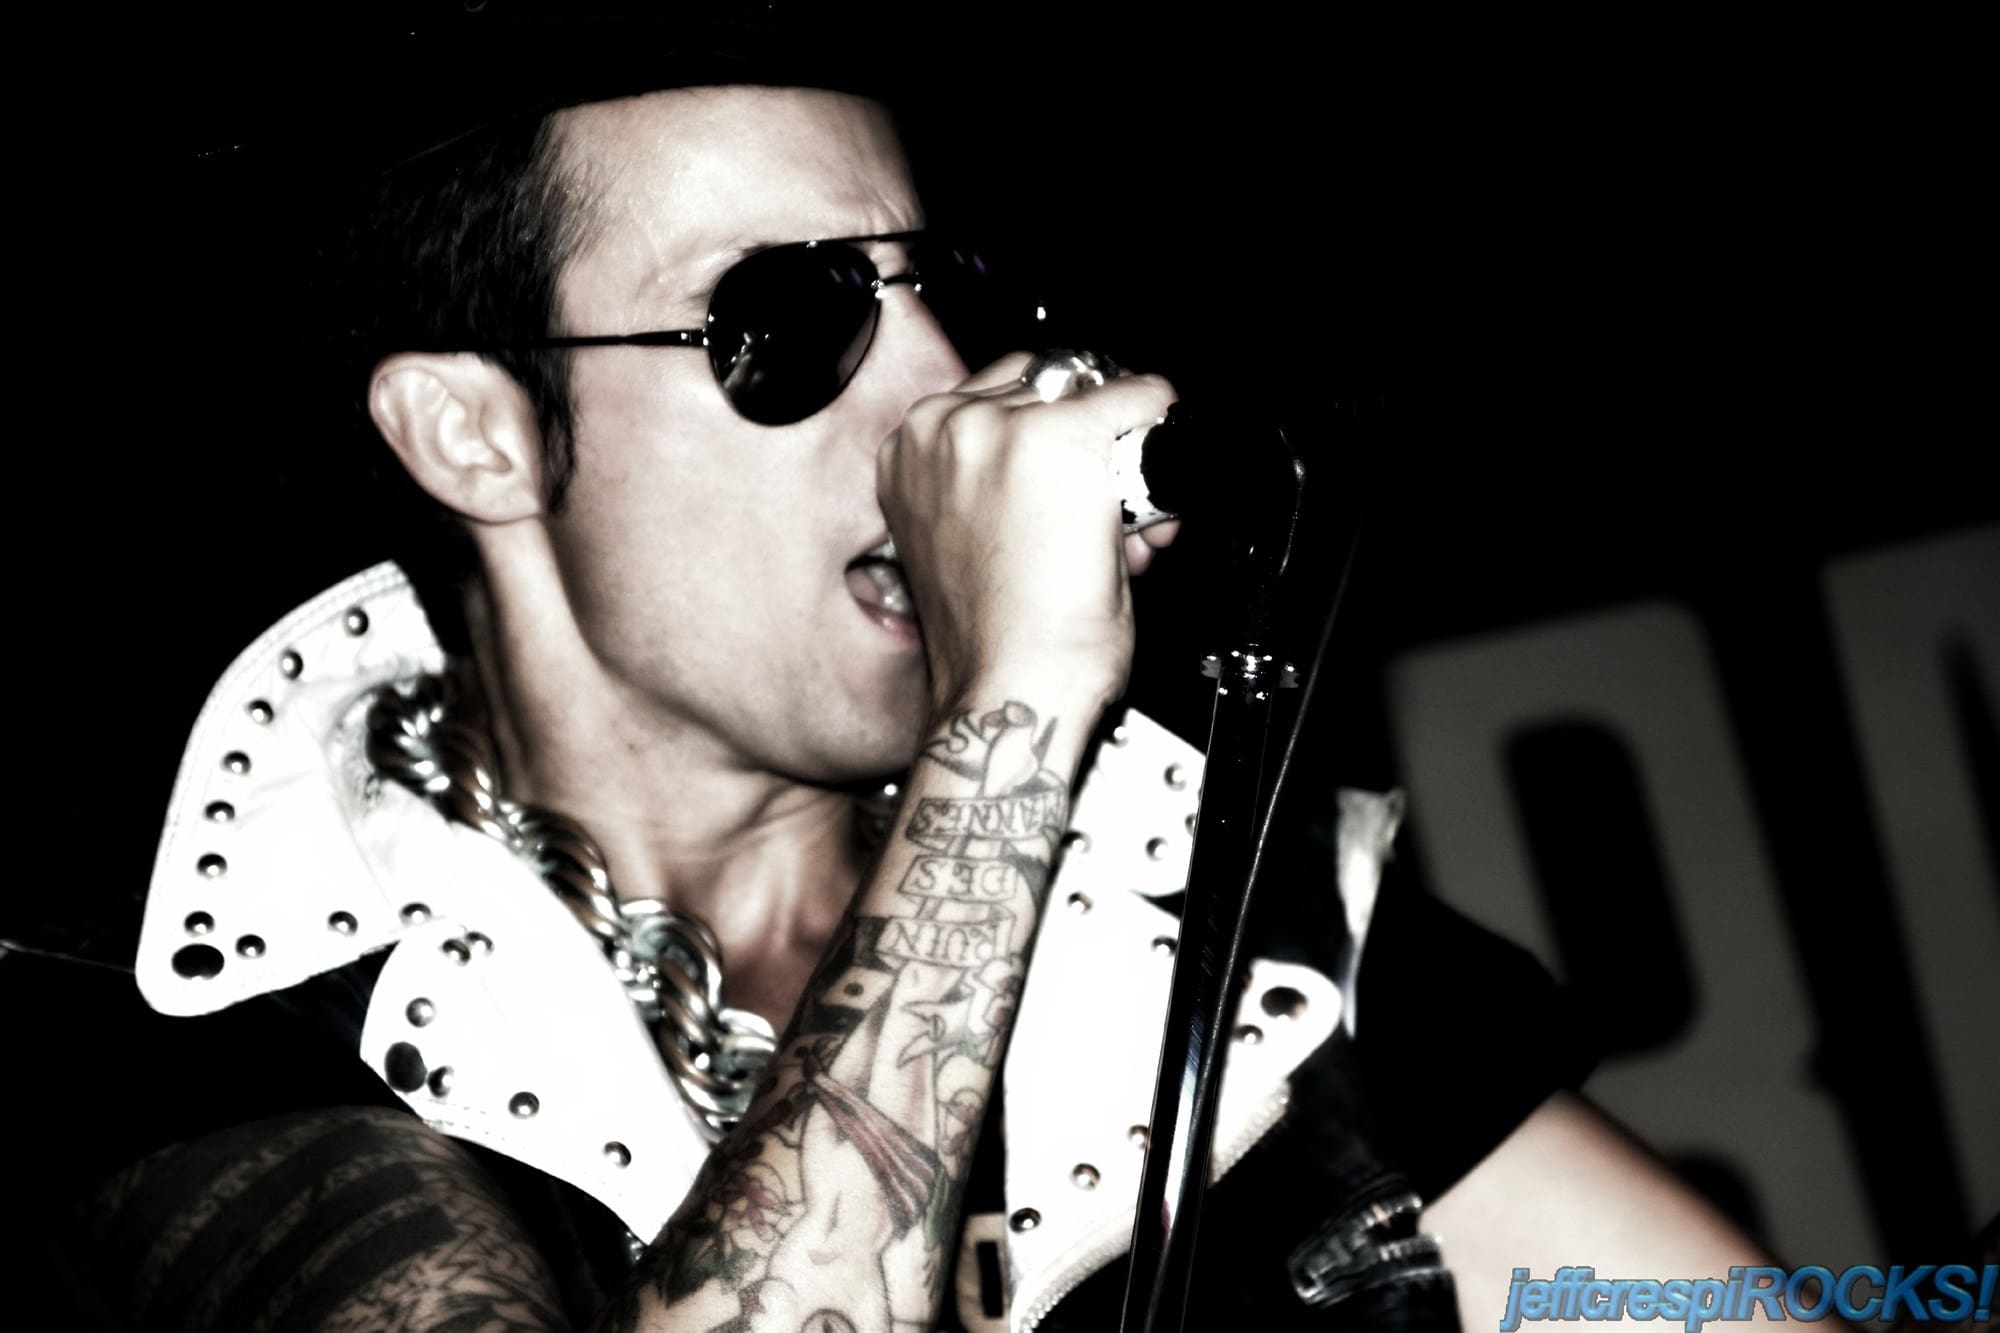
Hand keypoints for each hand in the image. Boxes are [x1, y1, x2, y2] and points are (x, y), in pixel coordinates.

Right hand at [878, 352, 1179, 716]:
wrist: (1010, 686)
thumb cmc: (992, 642)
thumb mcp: (969, 541)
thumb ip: (1000, 490)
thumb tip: (1070, 470)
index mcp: (907, 454)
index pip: (997, 399)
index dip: (1049, 440)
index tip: (1074, 484)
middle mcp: (941, 430)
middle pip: (1043, 387)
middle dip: (1087, 440)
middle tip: (1111, 503)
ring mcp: (999, 428)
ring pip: (1089, 392)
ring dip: (1119, 448)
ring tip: (1128, 522)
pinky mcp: (1061, 437)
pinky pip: (1137, 399)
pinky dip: (1160, 429)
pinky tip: (1159, 478)